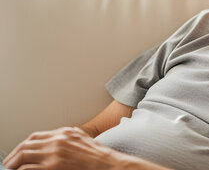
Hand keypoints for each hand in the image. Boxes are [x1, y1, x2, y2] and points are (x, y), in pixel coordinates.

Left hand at [2, 127, 122, 169]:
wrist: (108, 165)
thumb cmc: (98, 156)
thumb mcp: (82, 140)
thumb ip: (67, 139)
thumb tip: (51, 147)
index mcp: (65, 133)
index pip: (35, 136)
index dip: (23, 146)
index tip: (17, 154)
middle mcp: (58, 140)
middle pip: (27, 145)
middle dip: (14, 156)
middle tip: (8, 165)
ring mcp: (55, 153)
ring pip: (24, 156)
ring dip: (14, 165)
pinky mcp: (54, 166)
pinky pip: (29, 169)